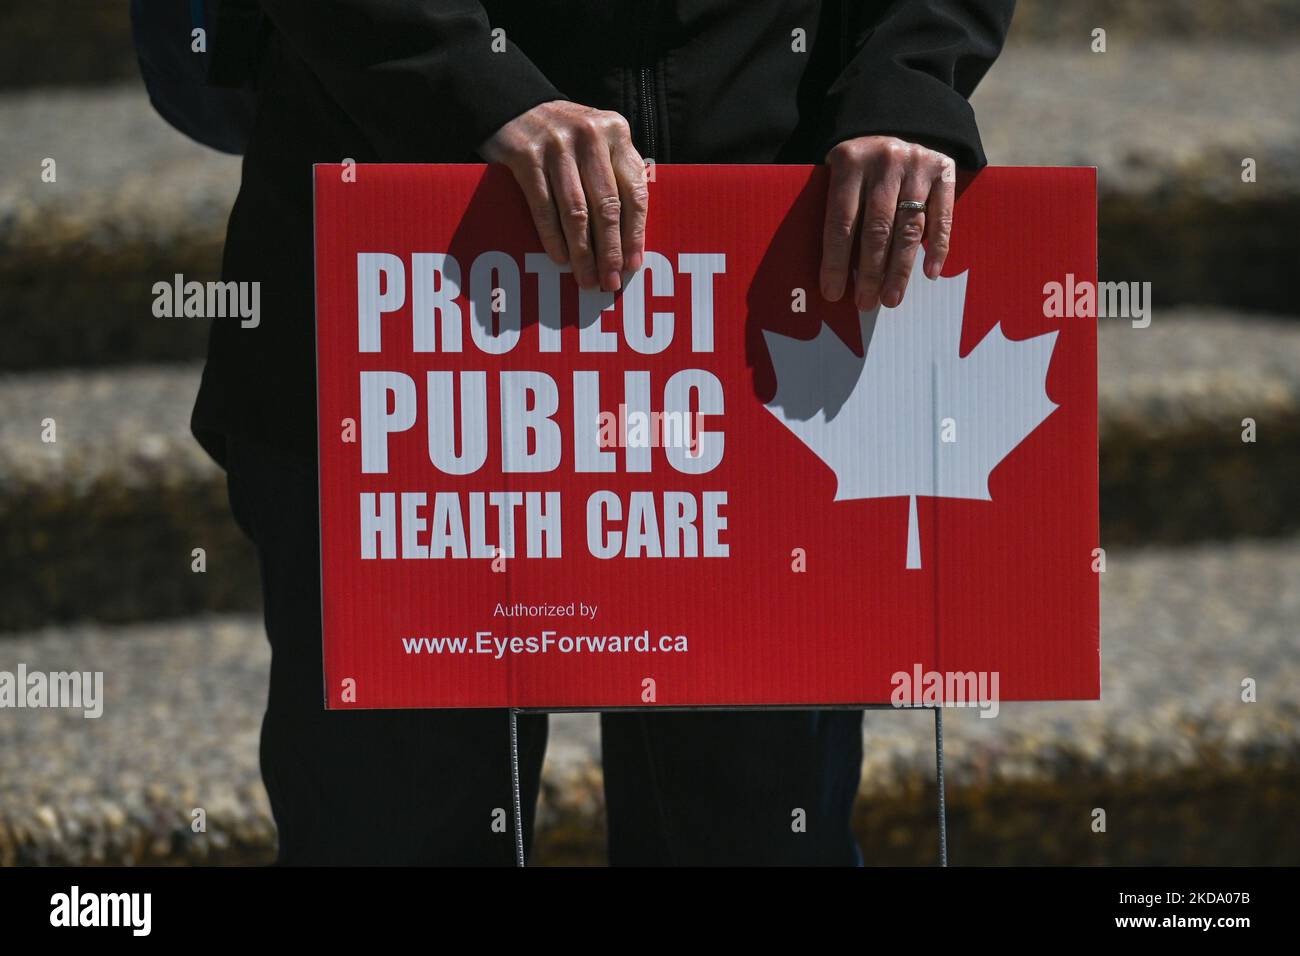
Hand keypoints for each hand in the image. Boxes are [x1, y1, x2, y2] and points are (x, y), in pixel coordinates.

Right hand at [480, 100, 647, 291]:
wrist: (514, 103)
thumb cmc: (565, 135)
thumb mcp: (599, 141)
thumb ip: (617, 174)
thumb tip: (631, 238)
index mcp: (616, 133)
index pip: (634, 191)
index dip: (635, 233)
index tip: (633, 264)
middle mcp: (590, 136)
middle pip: (606, 206)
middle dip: (610, 250)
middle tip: (610, 281)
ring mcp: (556, 146)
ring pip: (575, 211)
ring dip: (582, 252)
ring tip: (586, 279)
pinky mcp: (525, 156)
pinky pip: (543, 206)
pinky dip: (552, 236)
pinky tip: (560, 258)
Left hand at [819, 135, 956, 310]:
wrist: (894, 120)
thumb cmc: (858, 165)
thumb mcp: (837, 174)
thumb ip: (835, 209)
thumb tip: (831, 271)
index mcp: (849, 162)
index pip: (841, 221)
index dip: (837, 261)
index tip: (834, 292)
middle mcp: (885, 161)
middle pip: (877, 228)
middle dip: (871, 272)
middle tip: (866, 303)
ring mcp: (917, 165)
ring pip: (909, 227)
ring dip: (900, 268)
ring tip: (892, 298)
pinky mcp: (944, 170)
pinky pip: (942, 216)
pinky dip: (938, 247)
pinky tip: (930, 273)